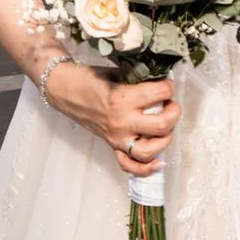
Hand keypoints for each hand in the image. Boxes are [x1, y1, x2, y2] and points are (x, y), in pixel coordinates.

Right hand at [47, 63, 179, 176]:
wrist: (65, 91)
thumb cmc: (89, 78)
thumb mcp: (116, 72)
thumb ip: (138, 78)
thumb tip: (161, 80)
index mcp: (123, 98)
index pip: (160, 94)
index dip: (169, 86)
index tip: (168, 84)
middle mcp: (121, 121)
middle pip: (162, 125)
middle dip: (174, 112)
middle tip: (171, 104)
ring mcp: (117, 137)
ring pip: (150, 150)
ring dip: (165, 139)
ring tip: (165, 127)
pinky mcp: (112, 146)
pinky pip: (130, 165)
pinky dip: (146, 168)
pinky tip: (159, 162)